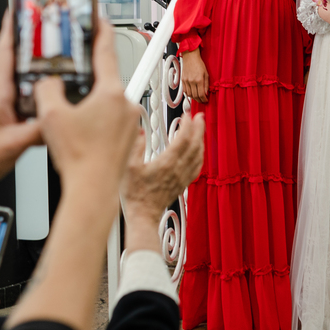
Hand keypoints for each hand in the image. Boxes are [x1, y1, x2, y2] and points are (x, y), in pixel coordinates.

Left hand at [0, 12, 42, 211]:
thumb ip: (39, 131)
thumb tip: (61, 119)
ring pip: (27, 80)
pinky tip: (56, 96)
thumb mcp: (11, 145)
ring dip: (42, 67)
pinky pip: (31, 99)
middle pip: (20, 60)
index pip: (6, 51)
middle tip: (52, 27)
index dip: (13, 27)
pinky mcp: (11, 119)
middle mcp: (0, 95)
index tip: (22, 7)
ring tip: (62, 58)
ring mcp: (5, 107)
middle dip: (34, 41)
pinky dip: (43, 92)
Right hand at [35, 19, 141, 197]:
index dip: (100, 32)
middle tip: (70, 83)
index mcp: (110, 92)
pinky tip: (82, 135)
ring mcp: (130, 120)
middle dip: (86, 80)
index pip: (105, 51)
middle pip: (103, 79)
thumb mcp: (50, 116)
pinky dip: (97, 121)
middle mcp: (126, 103)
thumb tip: (48, 80)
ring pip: (106, 101)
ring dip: (90, 104)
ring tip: (72, 122)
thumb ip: (47, 88)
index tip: (99, 19)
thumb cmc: (79, 159)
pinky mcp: (129, 136)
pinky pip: (111, 119)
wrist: (93, 190)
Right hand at [122, 109, 205, 231]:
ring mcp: (182, 177)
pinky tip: (199, 151)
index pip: (182, 139)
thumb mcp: (128, 168)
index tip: (187, 114)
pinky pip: (197, 166)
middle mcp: (178, 169)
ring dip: (201, 140)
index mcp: (166, 163)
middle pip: (194, 145)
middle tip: (200, 116)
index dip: (187, 125)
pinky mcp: (183, 183)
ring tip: (201, 129)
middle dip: (199, 128)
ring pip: (198, 155)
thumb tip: (140, 131)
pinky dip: (200, 155)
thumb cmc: (135, 194)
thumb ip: (135, 147)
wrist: (144, 215)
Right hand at [181, 49, 209, 103]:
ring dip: (194, 98)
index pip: (201, 94)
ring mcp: (186, 81)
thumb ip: (206, 84)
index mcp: (199, 80)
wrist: (190, 57)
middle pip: (195, 96)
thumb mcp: (206, 74)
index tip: (206, 100)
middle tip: (202, 101)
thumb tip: (206, 93)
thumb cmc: (199, 64)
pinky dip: (189, 94)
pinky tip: (192, 94)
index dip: (204, 99)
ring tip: (198, 98)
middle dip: (199, 100)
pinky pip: (185, 91)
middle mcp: (192, 81)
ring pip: (189, 94)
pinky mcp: (182, 80)